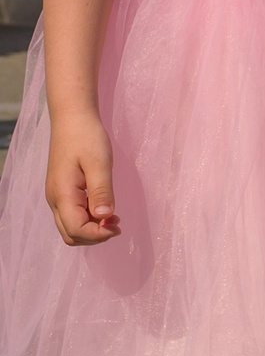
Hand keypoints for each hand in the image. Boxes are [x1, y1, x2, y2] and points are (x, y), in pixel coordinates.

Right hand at [44, 110, 118, 244]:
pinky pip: (72, 216)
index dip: (98, 235)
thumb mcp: (99, 163)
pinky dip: (88, 220)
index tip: (118, 226)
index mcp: (63, 195)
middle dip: (95, 236)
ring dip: (92, 229)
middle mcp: (55, 200)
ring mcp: (57, 197)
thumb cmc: (87, 137)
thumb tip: (105, 216)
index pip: (77, 230)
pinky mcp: (63, 192)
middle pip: (70, 235)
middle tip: (118, 225)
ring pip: (70, 228)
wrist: (72, 119)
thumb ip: (102, 191)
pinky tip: (105, 210)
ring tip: (114, 218)